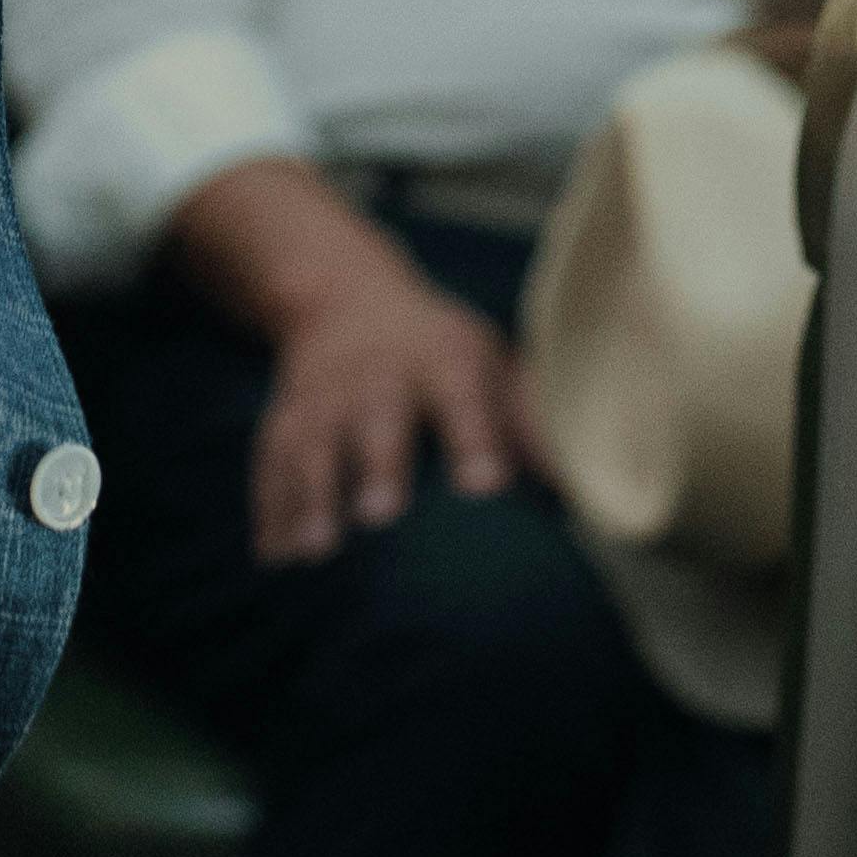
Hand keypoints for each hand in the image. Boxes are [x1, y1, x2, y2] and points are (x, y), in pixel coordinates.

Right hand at [175, 163, 540, 563]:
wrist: (343, 298)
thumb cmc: (438, 352)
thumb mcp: (490, 363)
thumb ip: (531, 422)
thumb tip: (588, 489)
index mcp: (443, 360)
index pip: (463, 396)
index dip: (475, 438)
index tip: (487, 485)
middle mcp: (378, 375)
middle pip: (377, 418)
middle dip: (378, 466)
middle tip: (382, 518)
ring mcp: (324, 398)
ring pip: (314, 444)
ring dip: (310, 495)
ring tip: (316, 551)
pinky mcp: (284, 420)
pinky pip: (271, 463)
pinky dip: (269, 510)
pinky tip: (273, 559)